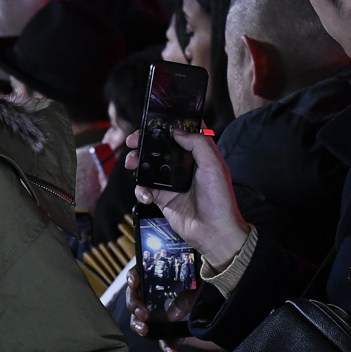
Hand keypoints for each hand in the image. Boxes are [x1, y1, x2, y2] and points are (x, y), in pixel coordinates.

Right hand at [124, 271, 216, 351]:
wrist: (236, 309)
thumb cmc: (219, 286)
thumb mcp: (203, 285)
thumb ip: (187, 296)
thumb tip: (170, 315)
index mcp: (167, 276)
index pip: (142, 272)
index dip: (134, 276)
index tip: (135, 282)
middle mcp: (162, 294)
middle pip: (137, 298)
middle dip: (134, 305)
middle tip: (143, 313)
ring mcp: (166, 314)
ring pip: (142, 319)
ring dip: (139, 325)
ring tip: (145, 330)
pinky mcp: (174, 331)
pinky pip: (164, 340)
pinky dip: (166, 347)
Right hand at [127, 127, 250, 268]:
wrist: (213, 231)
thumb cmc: (219, 199)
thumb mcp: (213, 165)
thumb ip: (198, 144)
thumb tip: (177, 130)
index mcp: (198, 155)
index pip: (182, 133)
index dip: (168, 124)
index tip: (154, 120)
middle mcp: (183, 166)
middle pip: (159, 147)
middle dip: (143, 142)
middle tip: (133, 140)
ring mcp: (171, 182)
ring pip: (148, 166)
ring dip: (136, 162)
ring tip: (132, 164)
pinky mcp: (162, 197)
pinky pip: (145, 188)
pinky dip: (141, 190)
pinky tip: (147, 195)